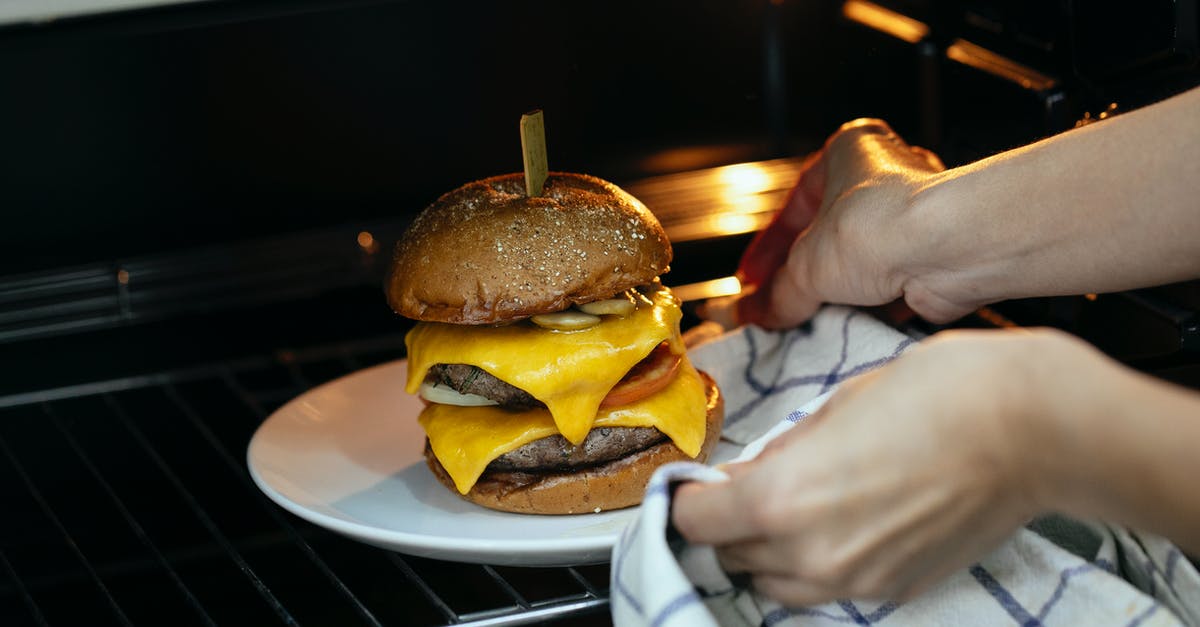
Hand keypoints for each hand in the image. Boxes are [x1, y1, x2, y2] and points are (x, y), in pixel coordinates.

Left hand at [671, 329, 1073, 604]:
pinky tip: (832, 522)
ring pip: (773, 584)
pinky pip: (826, 589)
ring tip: (782, 508)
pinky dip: (811, 563)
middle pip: (729, 556)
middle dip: (723, 522)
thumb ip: (781, 451)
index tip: (692, 483)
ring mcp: (855, 580)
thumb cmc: (941, 395)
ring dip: (762, 551)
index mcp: (782, 499)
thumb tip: (750, 473)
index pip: (695, 521)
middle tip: (737, 489)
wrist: (1032, 427)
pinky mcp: (894, 589)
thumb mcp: (836, 406)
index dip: (686, 498)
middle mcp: (811, 553)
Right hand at [733, 119, 958, 327]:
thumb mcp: (806, 266)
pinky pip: (890, 286)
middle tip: (777, 303)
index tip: (752, 280)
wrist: (950, 250)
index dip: (768, 249)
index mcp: (849, 151)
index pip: (795, 205)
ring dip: (837, 294)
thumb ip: (778, 293)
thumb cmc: (877, 227)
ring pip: (861, 263)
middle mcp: (886, 177)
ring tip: (809, 321)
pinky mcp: (935, 256)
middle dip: (802, 274)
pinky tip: (848, 327)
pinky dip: (869, 308)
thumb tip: (756, 314)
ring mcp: (914, 217)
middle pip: (828, 235)